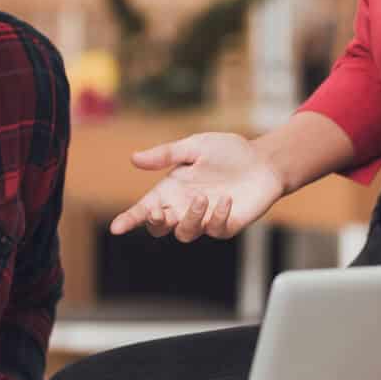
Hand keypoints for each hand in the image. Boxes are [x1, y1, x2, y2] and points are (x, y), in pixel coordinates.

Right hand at [107, 131, 287, 241]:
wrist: (264, 161)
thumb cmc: (227, 151)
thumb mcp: (194, 146)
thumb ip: (166, 155)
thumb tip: (134, 158)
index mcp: (171, 189)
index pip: (144, 208)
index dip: (129, 219)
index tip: (116, 228)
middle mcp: (184, 207)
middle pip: (159, 228)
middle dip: (155, 223)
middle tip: (159, 211)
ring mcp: (204, 219)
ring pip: (184, 233)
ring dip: (190, 217)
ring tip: (204, 197)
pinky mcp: (225, 225)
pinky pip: (214, 230)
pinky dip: (217, 216)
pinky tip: (226, 199)